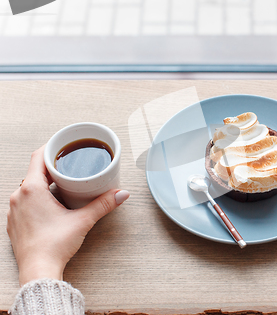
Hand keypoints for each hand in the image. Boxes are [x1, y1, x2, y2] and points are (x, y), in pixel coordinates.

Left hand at [7, 146, 129, 285]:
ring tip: (63, 185)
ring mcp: (14, 210)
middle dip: (53, 167)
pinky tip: (51, 205)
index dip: (52, 148)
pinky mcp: (15, 222)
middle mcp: (19, 196)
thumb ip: (103, 204)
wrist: (38, 270)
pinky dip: (37, 198)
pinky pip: (25, 202)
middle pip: (35, 171)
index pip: (38, 156)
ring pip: (29, 187)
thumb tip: (121, 194)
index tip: (63, 146)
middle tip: (70, 166)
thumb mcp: (83, 220)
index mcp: (32, 190)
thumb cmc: (53, 246)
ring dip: (45, 183)